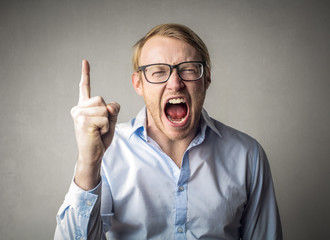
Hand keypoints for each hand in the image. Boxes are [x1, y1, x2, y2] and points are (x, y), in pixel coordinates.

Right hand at [70, 60, 119, 189]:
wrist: (92, 156)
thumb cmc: (100, 139)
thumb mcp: (110, 121)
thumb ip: (112, 110)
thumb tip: (110, 104)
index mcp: (83, 107)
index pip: (84, 87)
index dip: (86, 74)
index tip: (85, 61)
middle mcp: (78, 108)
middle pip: (102, 99)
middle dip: (107, 114)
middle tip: (100, 127)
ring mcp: (79, 114)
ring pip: (104, 109)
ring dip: (107, 122)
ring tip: (98, 131)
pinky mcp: (82, 121)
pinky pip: (104, 118)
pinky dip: (105, 128)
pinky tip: (97, 135)